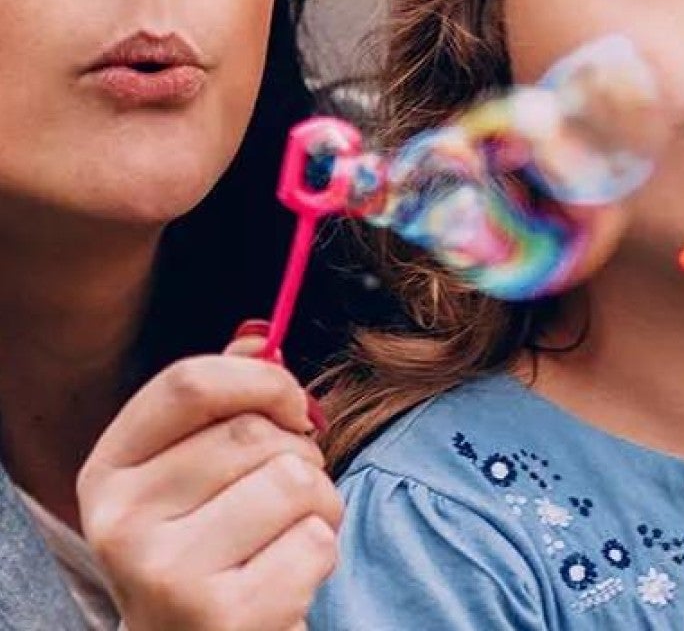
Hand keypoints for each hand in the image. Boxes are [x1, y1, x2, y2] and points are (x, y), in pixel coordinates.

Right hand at [76, 324, 339, 630]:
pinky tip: (284, 578)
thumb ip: (222, 403)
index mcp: (108, 473)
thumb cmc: (209, 548)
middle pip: (252, 432)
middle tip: (284, 494)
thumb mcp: (194, 474)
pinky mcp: (222, 614)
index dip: (261, 381)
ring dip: (320, 503)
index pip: (188, 383)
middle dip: (299, 453)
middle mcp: (122, 522)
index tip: (290, 406)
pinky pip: (316, 540)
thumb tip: (259, 335)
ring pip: (294, 481)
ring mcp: (165, 572)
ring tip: (285, 536)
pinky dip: (321, 552)